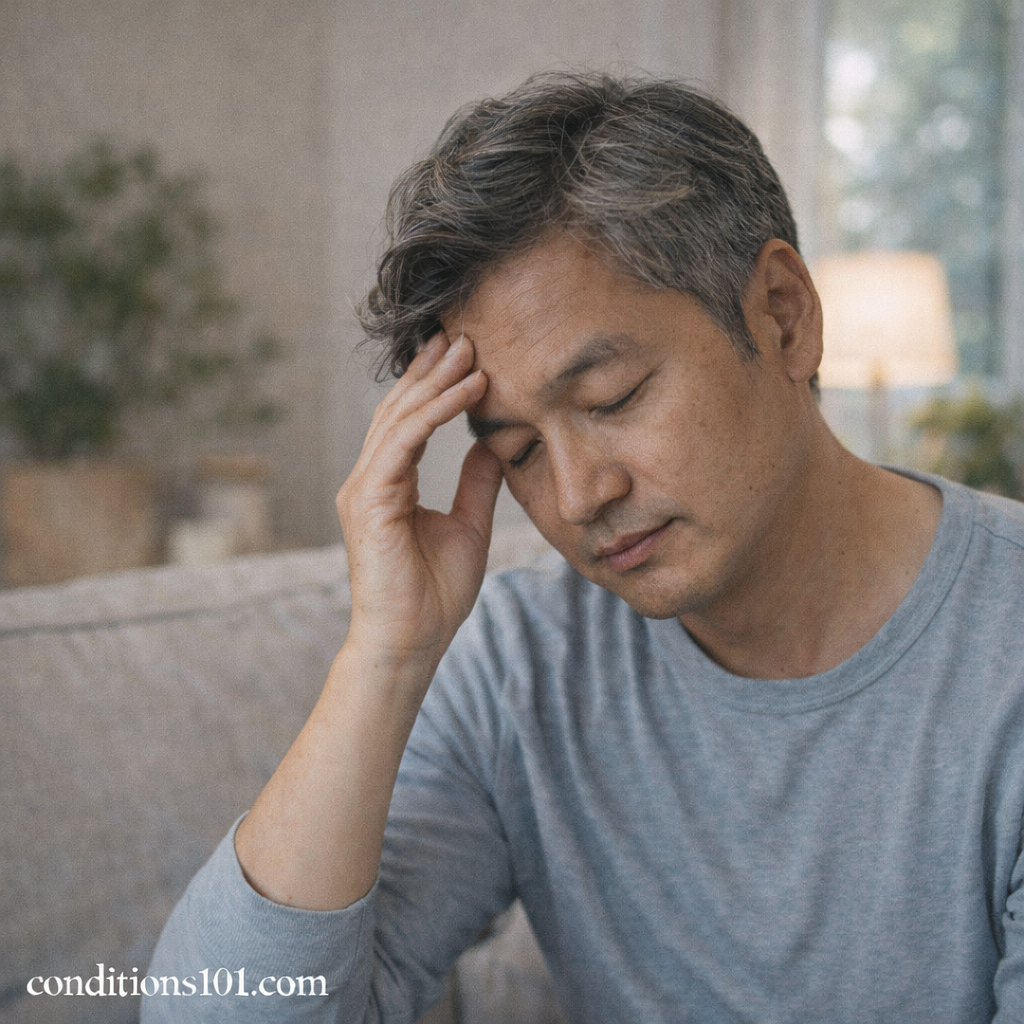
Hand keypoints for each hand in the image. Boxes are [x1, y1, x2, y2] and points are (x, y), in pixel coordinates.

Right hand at [336, 331, 502, 673]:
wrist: (411, 643)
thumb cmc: (434, 596)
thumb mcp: (468, 527)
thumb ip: (475, 485)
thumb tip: (489, 447)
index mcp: (388, 486)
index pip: (409, 422)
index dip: (434, 386)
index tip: (465, 355)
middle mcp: (369, 480)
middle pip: (400, 409)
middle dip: (432, 370)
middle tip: (463, 333)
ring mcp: (364, 488)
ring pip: (400, 418)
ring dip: (436, 381)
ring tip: (469, 350)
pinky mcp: (370, 500)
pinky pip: (404, 442)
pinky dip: (436, 413)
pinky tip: (466, 391)